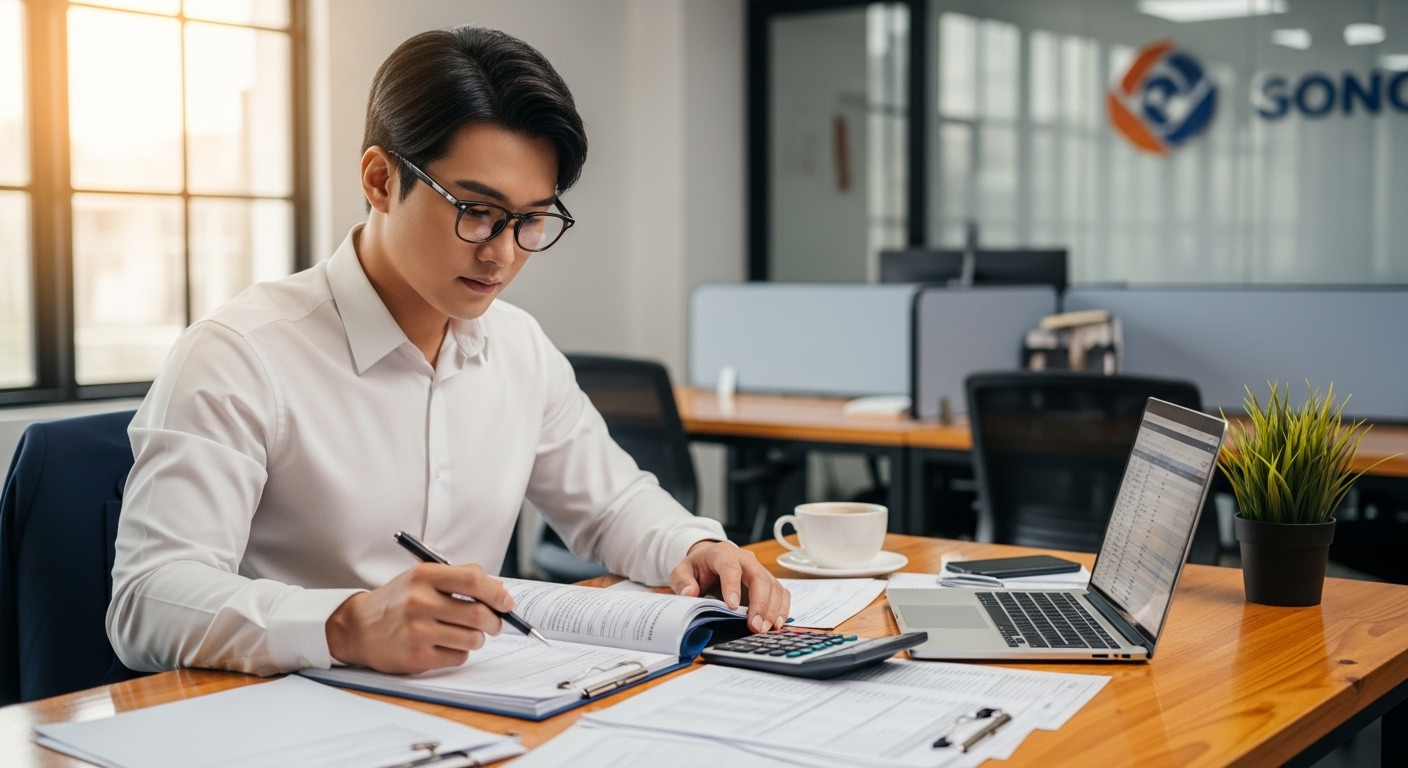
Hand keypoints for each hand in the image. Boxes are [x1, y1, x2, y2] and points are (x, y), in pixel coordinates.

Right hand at [325, 562, 513, 673]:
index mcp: (424, 576)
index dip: (498, 593)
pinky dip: (460, 652)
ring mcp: (417, 631)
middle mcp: (420, 601)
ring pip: (472, 638)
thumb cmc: (397, 601)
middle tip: (495, 623)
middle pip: (478, 614)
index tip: (507, 602)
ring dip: (478, 638)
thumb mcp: (423, 578)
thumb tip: (499, 588)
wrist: (358, 628)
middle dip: (495, 621)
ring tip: (468, 634)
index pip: (474, 581)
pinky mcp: (416, 657)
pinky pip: (458, 657)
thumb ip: (460, 577)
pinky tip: (446, 645)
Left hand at [670, 540, 790, 633]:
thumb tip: (689, 593)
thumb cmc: (698, 567)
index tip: (732, 607)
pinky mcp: (768, 581)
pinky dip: (782, 607)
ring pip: (773, 585)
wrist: (710, 560)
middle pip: (759, 577)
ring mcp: (759, 570)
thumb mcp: (681, 571)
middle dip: (759, 603)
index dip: (733, 586)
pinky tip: (777, 623)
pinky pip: (781, 592)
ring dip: (772, 609)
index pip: (730, 568)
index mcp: (723, 554)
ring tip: (765, 629)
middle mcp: (745, 560)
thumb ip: (682, 581)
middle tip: (755, 626)